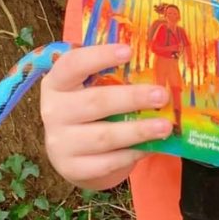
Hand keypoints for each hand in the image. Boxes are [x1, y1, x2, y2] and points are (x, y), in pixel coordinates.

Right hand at [40, 43, 171, 190]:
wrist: (74, 152)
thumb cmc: (93, 108)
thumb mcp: (94, 86)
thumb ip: (116, 75)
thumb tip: (159, 63)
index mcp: (57, 82)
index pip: (73, 64)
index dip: (100, 56)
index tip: (129, 51)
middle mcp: (53, 111)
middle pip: (96, 102)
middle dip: (132, 98)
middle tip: (162, 95)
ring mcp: (60, 143)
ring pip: (104, 136)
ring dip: (138, 130)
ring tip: (165, 125)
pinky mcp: (72, 168)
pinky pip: (107, 162)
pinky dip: (131, 154)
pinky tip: (151, 146)